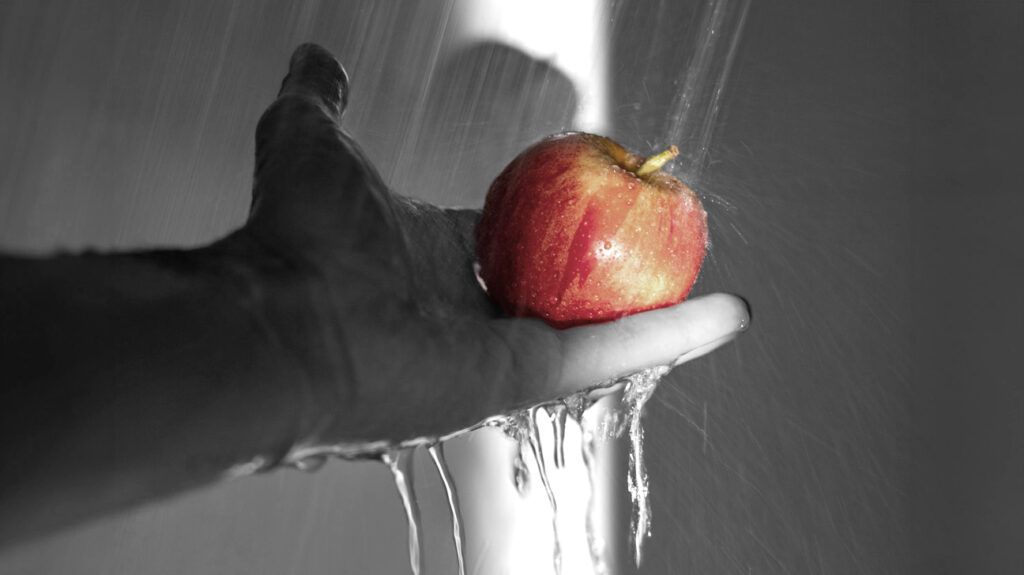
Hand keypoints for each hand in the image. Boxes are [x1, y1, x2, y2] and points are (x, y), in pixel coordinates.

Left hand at [231, 43, 749, 445]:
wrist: (282, 323)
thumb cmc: (296, 240)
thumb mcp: (312, 141)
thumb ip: (321, 97)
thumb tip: (319, 58)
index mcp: (432, 259)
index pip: (511, 234)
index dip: (553, 213)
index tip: (595, 189)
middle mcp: (467, 311)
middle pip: (560, 284)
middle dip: (611, 263)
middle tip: (665, 232)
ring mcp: (498, 350)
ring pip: (599, 325)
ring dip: (660, 305)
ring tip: (711, 276)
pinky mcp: (522, 380)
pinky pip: (611, 355)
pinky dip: (672, 337)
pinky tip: (725, 313)